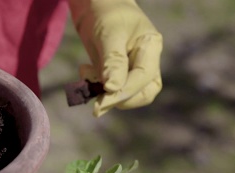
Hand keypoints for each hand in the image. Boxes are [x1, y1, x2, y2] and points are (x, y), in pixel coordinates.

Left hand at [68, 0, 161, 116]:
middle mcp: (146, 61)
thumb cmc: (105, 13)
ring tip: (86, 74)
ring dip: (104, 94)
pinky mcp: (116, 74)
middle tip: (96, 97)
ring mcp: (132, 69)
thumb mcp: (109, 34)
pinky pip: (110, 90)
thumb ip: (113, 61)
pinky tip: (84, 70)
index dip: (125, 92)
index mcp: (151, 47)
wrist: (94, 5)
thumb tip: (113, 89)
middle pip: (143, 93)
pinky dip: (95, 87)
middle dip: (119, 99)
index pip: (144, 77)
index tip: (102, 102)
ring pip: (126, 95)